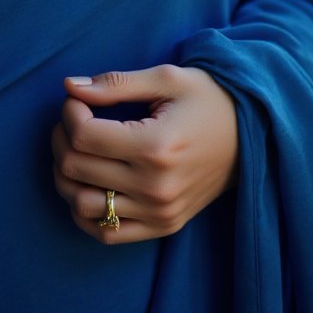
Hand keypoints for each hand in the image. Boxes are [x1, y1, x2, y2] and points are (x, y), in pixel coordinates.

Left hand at [51, 63, 238, 244]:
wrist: (251, 137)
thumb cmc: (207, 100)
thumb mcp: (167, 78)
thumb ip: (115, 84)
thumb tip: (69, 86)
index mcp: (156, 146)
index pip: (83, 136)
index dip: (69, 112)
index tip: (77, 99)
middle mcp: (156, 186)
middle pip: (76, 168)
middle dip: (61, 138)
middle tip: (73, 119)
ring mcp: (159, 211)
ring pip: (81, 204)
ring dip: (66, 176)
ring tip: (77, 151)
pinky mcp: (163, 226)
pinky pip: (106, 233)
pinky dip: (85, 212)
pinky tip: (88, 184)